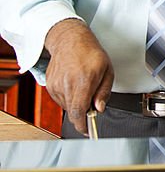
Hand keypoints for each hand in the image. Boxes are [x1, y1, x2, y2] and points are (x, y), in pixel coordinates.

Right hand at [43, 19, 114, 134]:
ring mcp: (56, 85)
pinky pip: (60, 99)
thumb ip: (104, 92)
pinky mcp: (49, 85)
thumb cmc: (90, 53)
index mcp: (83, 81)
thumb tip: (99, 109)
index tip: (86, 131)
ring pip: (66, 106)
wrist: (70, 40)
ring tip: (83, 85)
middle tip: (91, 99)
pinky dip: (68, 97)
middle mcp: (67, 84)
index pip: (78, 111)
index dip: (82, 125)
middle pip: (73, 111)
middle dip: (83, 111)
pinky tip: (74, 83)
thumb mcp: (107, 71)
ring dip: (76, 102)